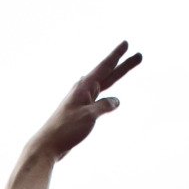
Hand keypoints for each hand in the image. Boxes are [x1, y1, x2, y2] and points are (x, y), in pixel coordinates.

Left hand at [35, 41, 141, 161]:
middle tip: (140, 55)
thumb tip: (116, 101)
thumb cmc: (66, 129)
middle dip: (124, 65)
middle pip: (109, 74)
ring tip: (127, 69)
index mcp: (85, 86)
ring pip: (105, 85)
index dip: (117, 56)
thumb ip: (104, 106)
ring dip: (117, 77)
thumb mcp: (89, 116)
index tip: (126, 43)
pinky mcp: (81, 112)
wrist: (49, 145)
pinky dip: (107, 95)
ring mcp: (82, 100)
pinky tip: (110, 97)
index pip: (105, 67)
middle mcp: (84, 90)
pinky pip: (99, 99)